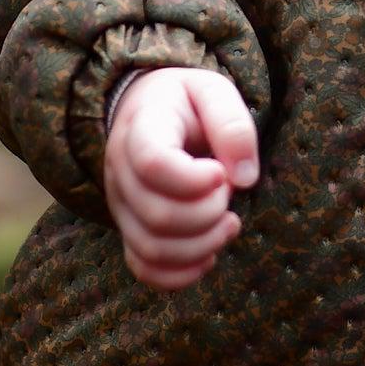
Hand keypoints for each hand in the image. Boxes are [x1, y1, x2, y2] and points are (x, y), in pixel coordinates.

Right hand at [102, 67, 258, 290]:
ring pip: (152, 249)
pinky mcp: (131, 229)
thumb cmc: (187, 102)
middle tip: (227, 193)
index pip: (152, 164)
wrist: (150, 110)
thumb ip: (232, 125)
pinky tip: (208, 255)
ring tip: (229, 223)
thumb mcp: (213, 91)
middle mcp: (121, 171)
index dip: (193, 179)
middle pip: (157, 215)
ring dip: (202, 245)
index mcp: (141, 129)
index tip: (220, 173)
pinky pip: (144, 269)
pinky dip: (181, 274)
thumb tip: (244, 178)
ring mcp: (122, 205)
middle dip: (208, 213)